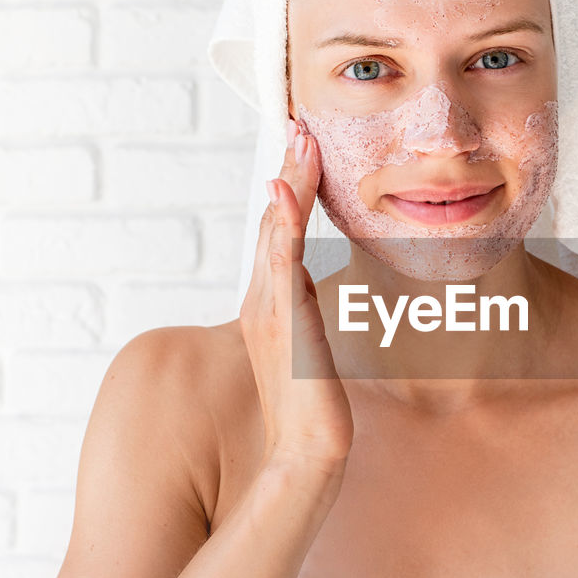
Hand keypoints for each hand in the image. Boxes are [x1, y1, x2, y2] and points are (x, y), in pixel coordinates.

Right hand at [239, 117, 353, 473]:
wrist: (306, 454)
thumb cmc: (311, 409)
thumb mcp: (310, 352)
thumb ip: (306, 316)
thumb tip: (312, 292)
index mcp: (273, 302)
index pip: (281, 232)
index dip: (292, 188)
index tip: (305, 147)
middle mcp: (265, 299)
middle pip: (274, 221)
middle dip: (289, 171)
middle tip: (299, 123)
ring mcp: (271, 309)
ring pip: (277, 232)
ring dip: (288, 183)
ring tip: (298, 139)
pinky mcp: (283, 323)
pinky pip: (280, 264)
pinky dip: (281, 226)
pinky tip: (285, 193)